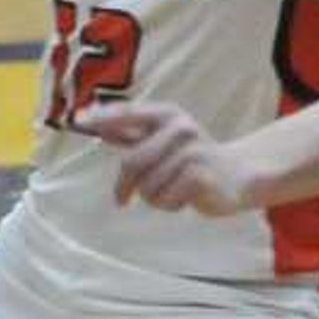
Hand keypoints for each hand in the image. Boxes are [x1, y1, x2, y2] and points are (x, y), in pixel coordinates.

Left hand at [84, 103, 258, 214]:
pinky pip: (165, 199)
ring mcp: (193, 152)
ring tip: (172, 190)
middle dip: (124, 186)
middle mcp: (180, 128)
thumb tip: (85, 117)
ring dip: (153, 197)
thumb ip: (126, 129)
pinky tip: (185, 198)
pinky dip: (169, 205)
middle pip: (131, 163)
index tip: (78, 121)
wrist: (240, 175)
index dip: (102, 117)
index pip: (128, 113)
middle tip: (121, 198)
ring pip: (147, 187)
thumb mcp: (160, 137)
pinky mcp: (202, 177)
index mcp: (167, 114)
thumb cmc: (191, 156)